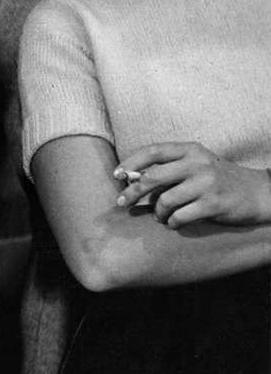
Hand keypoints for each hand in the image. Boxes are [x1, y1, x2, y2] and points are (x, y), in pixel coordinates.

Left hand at [114, 142, 270, 227]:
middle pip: (152, 177)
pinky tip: (175, 223)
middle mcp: (198, 163)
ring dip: (158, 213)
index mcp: (191, 150)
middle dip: (132, 192)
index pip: (153, 151)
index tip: (116, 176)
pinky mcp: (214, 203)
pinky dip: (173, 222)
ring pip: (164, 200)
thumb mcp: (197, 165)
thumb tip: (130, 179)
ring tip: (161, 216)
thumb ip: (169, 168)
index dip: (131, 163)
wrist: (259, 193)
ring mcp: (207, 183)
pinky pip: (180, 216)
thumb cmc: (219, 180)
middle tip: (122, 203)